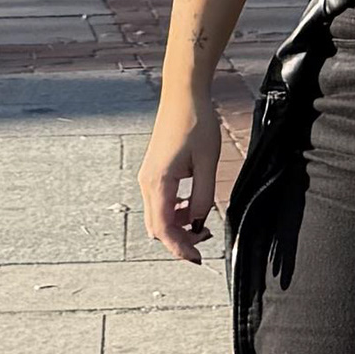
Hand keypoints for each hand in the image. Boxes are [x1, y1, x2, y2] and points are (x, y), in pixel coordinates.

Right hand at [142, 74, 224, 264]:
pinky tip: (193, 203)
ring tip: (203, 220)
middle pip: (158, 227)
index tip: (197, 259)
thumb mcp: (207, 163)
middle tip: (205, 238)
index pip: (164, 229)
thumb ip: (202, 196)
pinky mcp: (154, 171)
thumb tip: (199, 222)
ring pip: (159, 215)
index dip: (180, 248)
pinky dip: (175, 210)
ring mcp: (148, 176)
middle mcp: (147, 182)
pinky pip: (161, 201)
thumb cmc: (196, 123)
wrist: (183, 94)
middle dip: (179, 239)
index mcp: (158, 182)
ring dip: (178, 224)